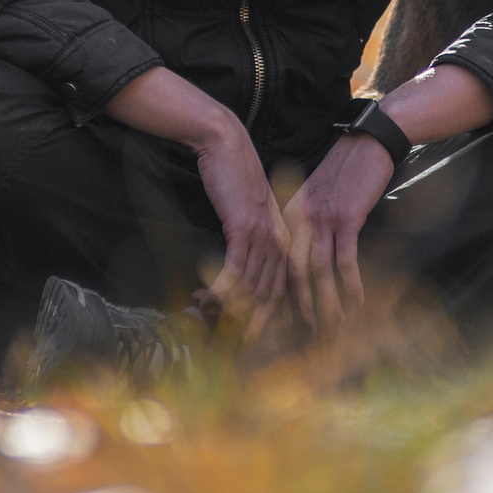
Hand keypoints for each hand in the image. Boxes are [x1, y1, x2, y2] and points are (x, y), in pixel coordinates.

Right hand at [194, 125, 290, 319]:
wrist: (227, 145)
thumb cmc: (235, 178)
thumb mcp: (250, 213)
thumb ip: (252, 240)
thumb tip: (240, 269)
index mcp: (284, 240)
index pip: (282, 289)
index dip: (269, 317)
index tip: (256, 338)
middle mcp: (279, 241)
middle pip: (270, 295)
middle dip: (254, 325)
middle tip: (239, 347)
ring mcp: (263, 235)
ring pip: (251, 285)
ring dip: (229, 307)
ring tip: (209, 318)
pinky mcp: (243, 227)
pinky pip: (234, 267)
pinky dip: (221, 287)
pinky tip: (208, 298)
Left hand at [282, 132, 394, 333]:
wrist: (367, 144)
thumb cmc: (345, 172)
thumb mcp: (316, 196)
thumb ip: (308, 224)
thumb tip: (309, 260)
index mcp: (290, 217)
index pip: (283, 264)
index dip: (286, 296)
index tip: (290, 323)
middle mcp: (301, 220)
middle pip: (296, 274)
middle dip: (301, 309)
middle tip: (310, 335)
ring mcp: (323, 219)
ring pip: (319, 272)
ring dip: (327, 304)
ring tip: (332, 329)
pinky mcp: (346, 218)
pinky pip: (346, 260)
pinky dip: (350, 285)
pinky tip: (356, 303)